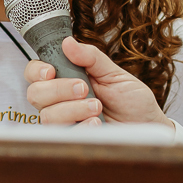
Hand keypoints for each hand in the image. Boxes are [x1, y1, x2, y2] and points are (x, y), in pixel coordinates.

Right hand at [25, 38, 174, 128]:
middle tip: (84, 88)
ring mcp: (66, 122)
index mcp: (66, 79)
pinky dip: (83, 126)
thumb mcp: (114, 73)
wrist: (148, 125)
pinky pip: (65, 135)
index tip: (51, 71)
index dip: (36, 71)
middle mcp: (60, 101)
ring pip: (48, 116)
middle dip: (58, 89)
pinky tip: (98, 124)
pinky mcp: (74, 140)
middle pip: (35, 94)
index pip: (35, 73)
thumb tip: (68, 42)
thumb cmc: (131, 100)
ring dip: (74, 108)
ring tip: (98, 107)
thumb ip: (91, 58)